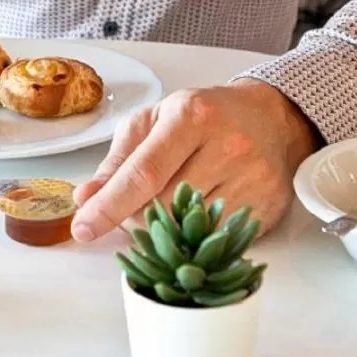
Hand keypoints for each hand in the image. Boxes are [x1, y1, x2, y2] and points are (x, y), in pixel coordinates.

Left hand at [70, 79, 320, 241]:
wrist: (273, 119)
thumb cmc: (206, 116)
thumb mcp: (156, 121)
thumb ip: (118, 161)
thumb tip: (86, 199)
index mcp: (191, 117)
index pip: (143, 173)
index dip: (109, 206)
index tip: (83, 228)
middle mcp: (226, 147)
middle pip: (163, 207)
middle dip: (137, 215)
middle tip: (136, 205)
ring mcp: (251, 180)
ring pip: (189, 229)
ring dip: (167, 229)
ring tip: (170, 206)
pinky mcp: (266, 208)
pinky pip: (216, 239)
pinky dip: (196, 236)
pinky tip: (196, 216)